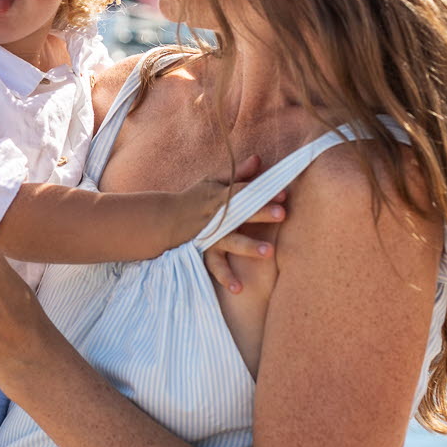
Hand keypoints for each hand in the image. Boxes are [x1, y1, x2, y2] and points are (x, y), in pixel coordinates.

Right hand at [205, 157, 286, 293]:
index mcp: (221, 196)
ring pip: (231, 241)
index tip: (283, 192)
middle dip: (261, 212)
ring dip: (248, 246)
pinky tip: (239, 288)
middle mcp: (217, 216)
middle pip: (241, 213)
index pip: (245, 191)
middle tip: (282, 213)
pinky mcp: (205, 252)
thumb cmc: (193, 199)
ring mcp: (211, 236)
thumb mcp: (213, 182)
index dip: (263, 191)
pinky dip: (226, 277)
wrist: (163, 220)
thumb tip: (259, 159)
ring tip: (269, 252)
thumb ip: (237, 173)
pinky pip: (216, 266)